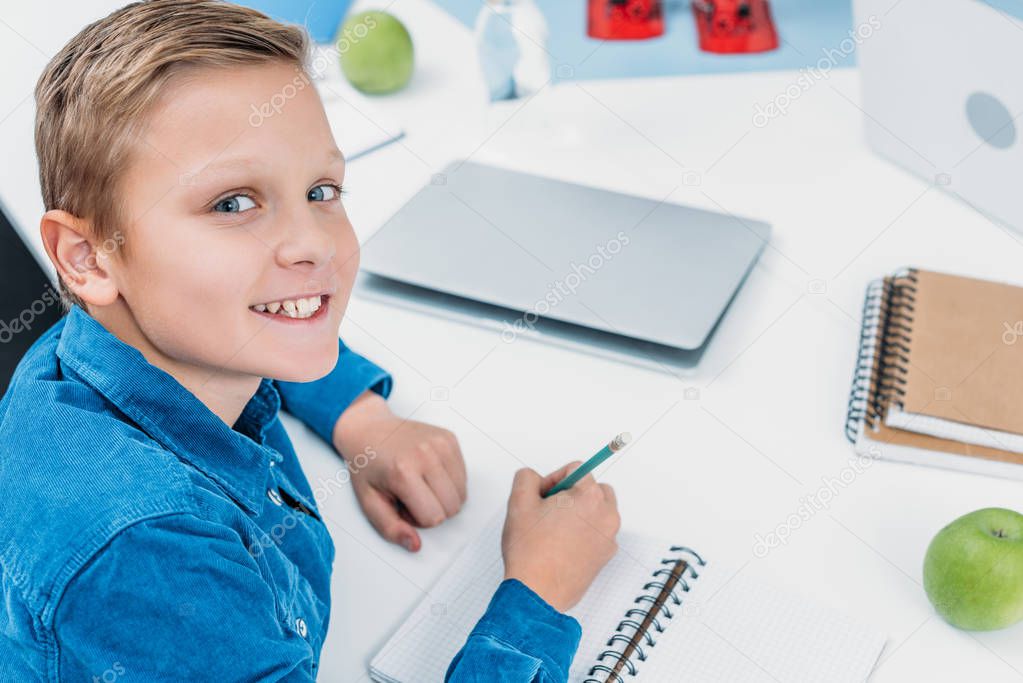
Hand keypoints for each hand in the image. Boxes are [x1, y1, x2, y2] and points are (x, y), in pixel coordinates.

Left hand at [332, 392, 466, 551]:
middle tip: (411, 495)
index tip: (402, 505)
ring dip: (443, 496)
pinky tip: (429, 472)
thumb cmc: (368, 466)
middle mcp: (426, 455)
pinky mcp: (450, 439)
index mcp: (403, 472)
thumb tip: (415, 544)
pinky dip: (450, 481)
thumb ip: (391, 528)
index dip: (417, 519)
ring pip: (462, 494)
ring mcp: (441, 444)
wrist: (369, 430)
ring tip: (421, 484)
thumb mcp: (369, 502)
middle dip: (433, 509)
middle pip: (452, 507)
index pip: (434, 517)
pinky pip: (464, 476)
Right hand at [501, 462, 619, 612]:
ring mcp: (609, 537)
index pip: (576, 469)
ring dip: (580, 513)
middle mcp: (606, 515)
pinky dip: (584, 533)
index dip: (553, 479)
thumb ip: (527, 477)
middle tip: (549, 510)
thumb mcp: (518, 502)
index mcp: (589, 497)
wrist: (537, 592)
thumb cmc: (530, 552)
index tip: (542, 496)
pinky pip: (598, 533)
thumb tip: (536, 479)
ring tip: (555, 529)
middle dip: (572, 494)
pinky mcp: (606, 556)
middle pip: (593, 488)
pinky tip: (562, 545)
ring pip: (597, 511)